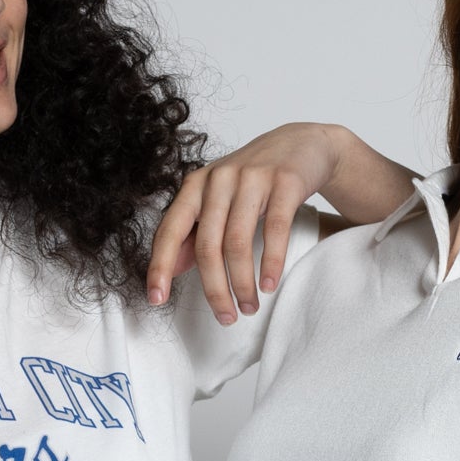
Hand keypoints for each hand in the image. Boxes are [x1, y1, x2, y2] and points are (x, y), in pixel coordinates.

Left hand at [148, 123, 392, 321]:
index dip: (160, 266)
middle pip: (207, 245)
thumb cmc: (256, 178)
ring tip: (250, 306)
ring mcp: (252, 178)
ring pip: (238, 242)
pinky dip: (271, 263)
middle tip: (226, 316)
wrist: (303, 143)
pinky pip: (274, 230)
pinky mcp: (285, 182)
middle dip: (214, 289)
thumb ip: (195, 231)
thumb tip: (173, 269)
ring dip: (242, 283)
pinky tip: (270, 285)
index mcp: (196, 185)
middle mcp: (219, 179)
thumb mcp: (220, 199)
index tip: (156, 298)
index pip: (170, 230)